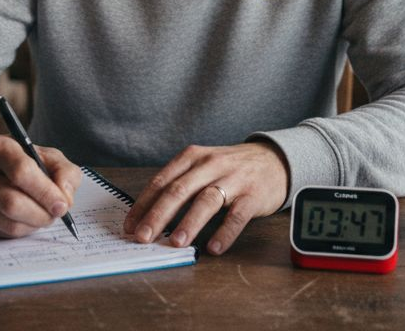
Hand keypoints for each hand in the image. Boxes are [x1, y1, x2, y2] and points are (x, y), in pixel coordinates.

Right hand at [0, 135, 83, 237]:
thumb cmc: (25, 163)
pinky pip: (2, 233)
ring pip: (9, 223)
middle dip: (41, 214)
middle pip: (13, 203)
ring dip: (34, 224)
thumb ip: (65, 172)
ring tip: (42, 214)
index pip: (22, 172)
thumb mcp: (49, 157)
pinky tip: (26, 219)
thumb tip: (64, 199)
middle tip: (55, 214)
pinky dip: (22, 230)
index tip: (62, 205)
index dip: (46, 193)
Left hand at [123, 142, 287, 254]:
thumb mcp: (203, 166)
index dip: (143, 204)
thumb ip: (180, 185)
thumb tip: (149, 217)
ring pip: (206, 200)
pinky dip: (225, 232)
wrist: (274, 160)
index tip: (130, 226)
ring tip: (176, 243)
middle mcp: (210, 164)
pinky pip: (237, 215)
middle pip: (179, 190)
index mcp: (192, 157)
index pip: (162, 181)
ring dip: (189, 222)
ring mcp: (233, 178)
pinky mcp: (253, 194)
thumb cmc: (230, 168)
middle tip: (144, 237)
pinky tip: (215, 247)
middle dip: (158, 215)